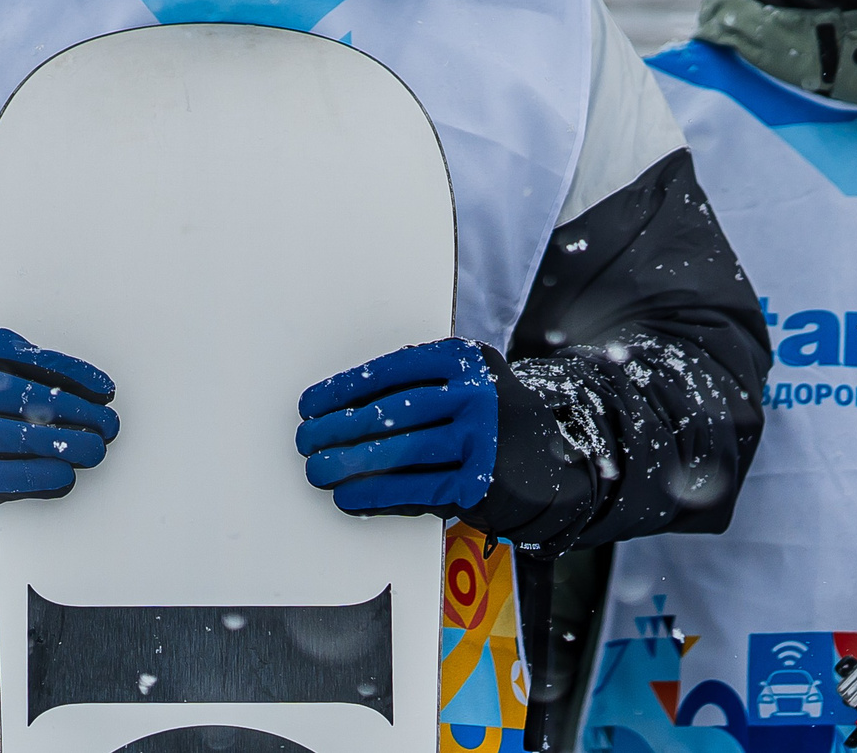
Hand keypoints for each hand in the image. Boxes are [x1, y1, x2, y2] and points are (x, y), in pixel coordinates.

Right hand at [0, 320, 117, 512]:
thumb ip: (17, 364)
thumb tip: (86, 388)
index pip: (26, 361)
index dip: (72, 375)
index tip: (103, 388)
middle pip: (26, 400)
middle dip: (77, 413)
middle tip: (107, 424)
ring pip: (19, 440)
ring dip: (67, 446)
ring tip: (94, 448)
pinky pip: (4, 478)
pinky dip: (41, 478)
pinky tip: (64, 475)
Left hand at [294, 338, 497, 517]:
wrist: (550, 470)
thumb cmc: (489, 424)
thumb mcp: (466, 386)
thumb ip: (418, 386)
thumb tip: (342, 406)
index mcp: (466, 360)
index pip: (391, 371)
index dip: (345, 390)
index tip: (311, 405)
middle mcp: (478, 394)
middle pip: (392, 411)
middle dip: (339, 428)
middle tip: (306, 440)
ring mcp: (483, 438)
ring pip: (401, 451)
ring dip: (351, 463)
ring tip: (318, 470)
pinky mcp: (482, 481)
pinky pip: (418, 488)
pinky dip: (378, 494)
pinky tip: (350, 496)